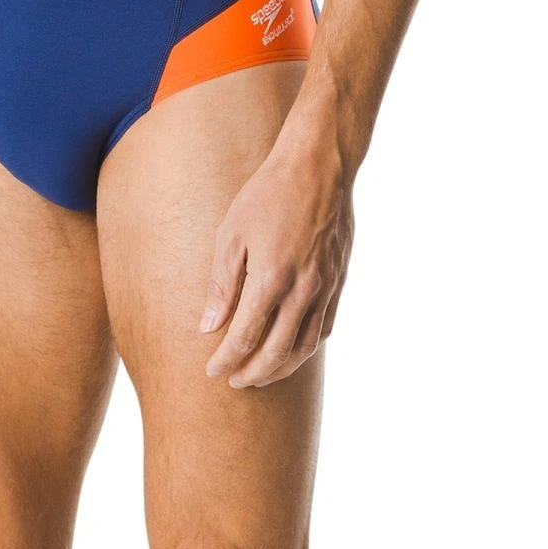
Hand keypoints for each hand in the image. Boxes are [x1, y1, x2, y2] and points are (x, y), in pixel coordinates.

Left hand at [200, 142, 353, 387]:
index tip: (211, 371)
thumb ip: (222, 284)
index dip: (226, 359)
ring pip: (305, 345)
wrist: (320, 167)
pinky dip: (307, 347)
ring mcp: (325, 287)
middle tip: (234, 382)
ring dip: (282, 367)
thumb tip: (208, 325)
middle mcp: (303, 290)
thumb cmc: (268, 194)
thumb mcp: (231, 234)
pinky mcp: (339, 280)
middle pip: (277, 351)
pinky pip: (325, 327)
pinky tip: (293, 351)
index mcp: (271, 279)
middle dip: (253, 372)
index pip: (244, 336)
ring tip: (261, 376)